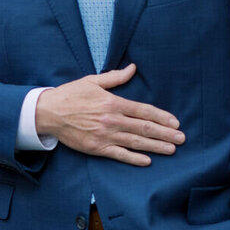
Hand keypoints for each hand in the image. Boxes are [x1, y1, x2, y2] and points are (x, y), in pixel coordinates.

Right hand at [35, 64, 184, 165]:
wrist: (48, 112)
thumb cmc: (70, 95)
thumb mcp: (92, 81)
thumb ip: (115, 77)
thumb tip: (133, 68)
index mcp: (113, 103)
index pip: (143, 111)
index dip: (162, 117)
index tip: (175, 122)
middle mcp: (112, 120)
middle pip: (144, 128)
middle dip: (165, 134)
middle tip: (182, 139)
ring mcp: (104, 135)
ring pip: (135, 142)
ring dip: (155, 147)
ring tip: (171, 150)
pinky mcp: (96, 148)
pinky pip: (119, 154)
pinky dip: (133, 159)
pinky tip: (147, 161)